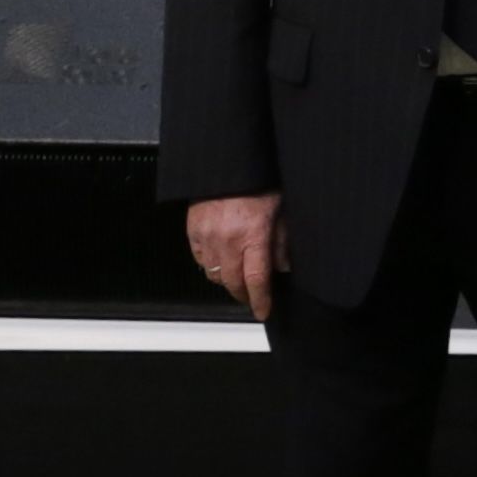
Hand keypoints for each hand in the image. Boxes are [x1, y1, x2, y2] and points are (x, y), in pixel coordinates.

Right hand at [185, 191, 282, 322]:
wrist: (227, 166)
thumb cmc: (257, 183)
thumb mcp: (280, 209)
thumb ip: (281, 240)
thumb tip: (284, 266)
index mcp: (253, 234)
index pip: (256, 279)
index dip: (261, 300)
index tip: (263, 311)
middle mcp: (228, 239)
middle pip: (233, 283)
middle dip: (244, 295)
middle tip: (253, 297)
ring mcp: (207, 237)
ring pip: (215, 275)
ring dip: (228, 281)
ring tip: (239, 278)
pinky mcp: (193, 232)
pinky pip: (200, 259)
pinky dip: (211, 265)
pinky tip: (222, 261)